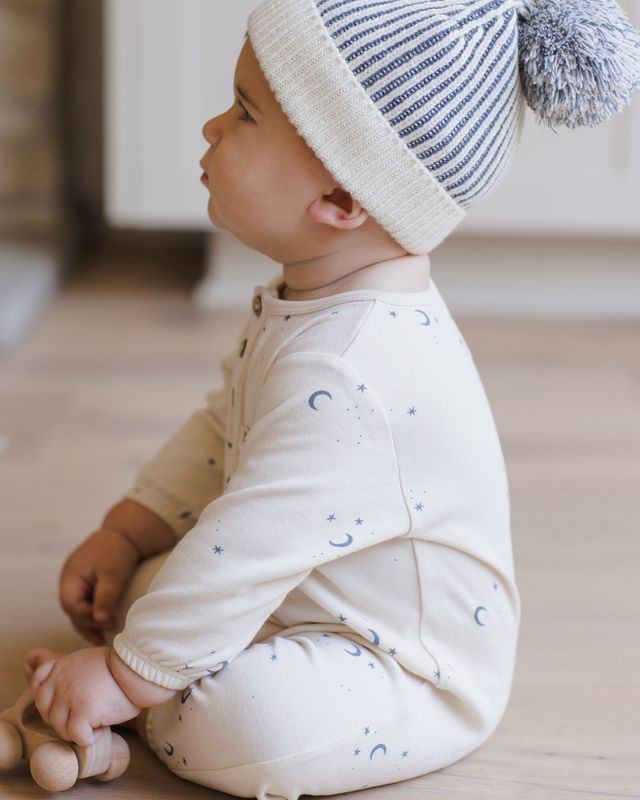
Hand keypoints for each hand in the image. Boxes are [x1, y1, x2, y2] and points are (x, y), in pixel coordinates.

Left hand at [29, 647, 140, 746]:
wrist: (138, 669)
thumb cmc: (121, 668)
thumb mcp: (90, 660)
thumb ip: (73, 672)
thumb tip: (66, 690)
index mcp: (63, 666)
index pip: (38, 685)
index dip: (47, 701)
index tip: (63, 706)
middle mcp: (61, 680)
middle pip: (46, 712)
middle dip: (62, 720)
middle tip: (83, 719)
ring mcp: (70, 696)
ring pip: (59, 728)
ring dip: (76, 731)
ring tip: (96, 723)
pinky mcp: (83, 711)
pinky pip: (76, 736)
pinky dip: (88, 738)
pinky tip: (101, 729)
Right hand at [59, 529, 139, 645]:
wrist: (124, 533)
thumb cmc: (117, 552)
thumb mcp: (113, 576)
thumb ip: (105, 598)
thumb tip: (100, 622)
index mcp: (70, 577)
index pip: (72, 605)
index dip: (88, 617)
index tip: (108, 624)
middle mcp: (68, 580)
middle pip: (71, 610)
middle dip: (86, 625)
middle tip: (102, 638)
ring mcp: (74, 581)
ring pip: (76, 608)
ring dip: (88, 622)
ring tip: (101, 638)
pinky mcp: (84, 582)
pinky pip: (83, 601)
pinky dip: (91, 612)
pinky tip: (102, 624)